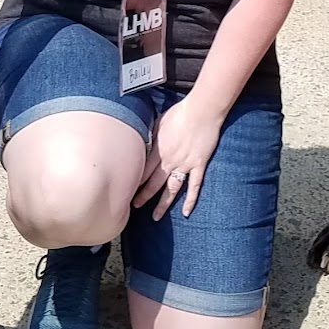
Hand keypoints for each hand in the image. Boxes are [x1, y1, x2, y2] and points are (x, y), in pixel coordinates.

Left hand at [133, 96, 225, 219]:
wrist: (202, 111)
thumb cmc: (180, 112)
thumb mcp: (159, 122)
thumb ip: (151, 135)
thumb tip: (142, 140)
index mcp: (158, 150)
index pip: (143, 172)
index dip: (134, 182)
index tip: (126, 190)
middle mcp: (170, 161)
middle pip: (153, 184)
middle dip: (143, 196)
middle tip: (134, 207)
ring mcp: (185, 165)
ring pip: (171, 189)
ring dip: (163, 204)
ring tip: (156, 217)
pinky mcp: (199, 165)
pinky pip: (194, 186)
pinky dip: (190, 200)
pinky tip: (186, 212)